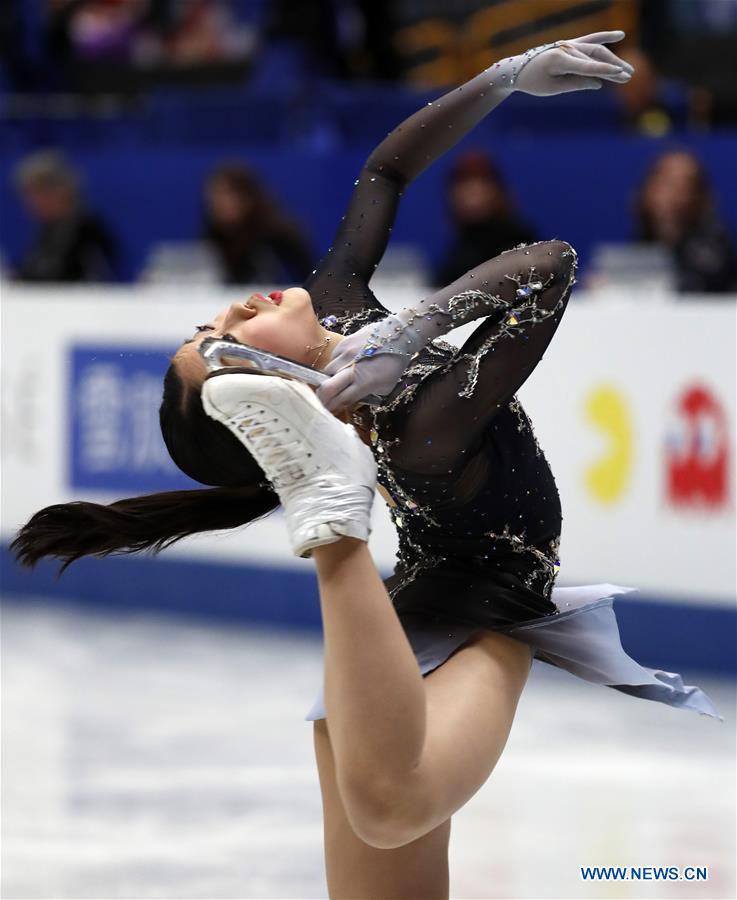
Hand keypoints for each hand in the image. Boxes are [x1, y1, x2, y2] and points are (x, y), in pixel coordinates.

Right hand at [316, 319, 414, 411]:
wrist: (398, 335)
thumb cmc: (394, 364)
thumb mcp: (386, 386)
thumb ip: (367, 394)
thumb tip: (351, 398)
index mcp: (364, 382)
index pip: (340, 398)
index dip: (332, 406)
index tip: (328, 409)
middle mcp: (352, 368)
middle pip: (327, 387)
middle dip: (323, 395)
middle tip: (322, 398)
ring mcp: (346, 354)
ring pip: (327, 371)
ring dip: (329, 378)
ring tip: (335, 379)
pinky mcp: (344, 343)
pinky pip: (332, 358)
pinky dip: (335, 364)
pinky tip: (343, 365)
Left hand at [504, 31, 633, 95]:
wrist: (518, 69)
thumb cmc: (533, 81)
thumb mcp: (552, 88)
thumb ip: (575, 84)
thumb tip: (598, 83)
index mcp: (558, 60)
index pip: (586, 66)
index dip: (604, 70)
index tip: (620, 74)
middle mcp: (565, 48)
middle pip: (595, 56)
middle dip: (613, 67)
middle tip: (628, 77)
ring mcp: (568, 44)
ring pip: (596, 50)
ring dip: (613, 59)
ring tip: (627, 71)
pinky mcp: (570, 45)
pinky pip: (590, 41)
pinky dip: (604, 38)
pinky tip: (620, 35)